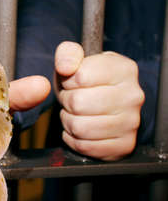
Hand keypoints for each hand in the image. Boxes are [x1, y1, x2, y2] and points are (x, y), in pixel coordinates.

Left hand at [54, 41, 144, 160]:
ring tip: (76, 113)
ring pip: (80, 127)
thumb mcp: (76, 60)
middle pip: (78, 103)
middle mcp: (133, 96)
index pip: (80, 76)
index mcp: (124, 69)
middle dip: (67, 101)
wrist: (101, 102)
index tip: (73, 81)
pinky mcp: (124, 145)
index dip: (68, 80)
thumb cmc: (87, 81)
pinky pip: (85, 146)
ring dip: (69, 121)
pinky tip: (80, 128)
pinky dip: (74, 139)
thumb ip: (68, 54)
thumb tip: (66, 67)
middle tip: (72, 99)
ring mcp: (131, 123)